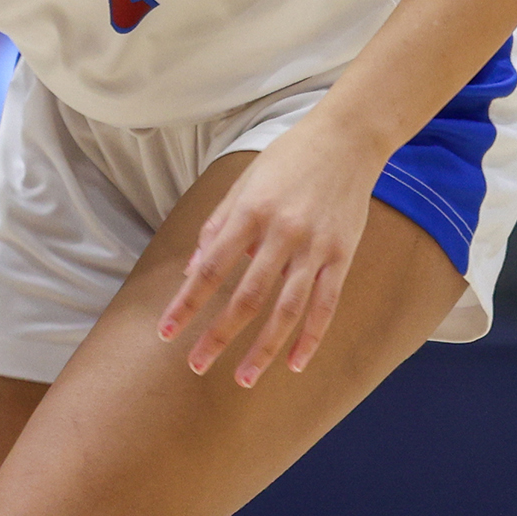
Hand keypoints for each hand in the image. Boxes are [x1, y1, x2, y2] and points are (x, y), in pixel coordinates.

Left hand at [156, 118, 377, 386]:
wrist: (348, 137)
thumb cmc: (290, 156)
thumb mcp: (245, 181)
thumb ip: (218, 225)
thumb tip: (190, 269)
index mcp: (251, 211)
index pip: (210, 268)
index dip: (186, 302)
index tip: (167, 331)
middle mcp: (282, 232)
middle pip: (246, 296)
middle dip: (218, 334)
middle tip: (196, 364)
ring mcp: (315, 247)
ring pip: (286, 310)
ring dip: (262, 349)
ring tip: (242, 378)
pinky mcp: (342, 255)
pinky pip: (326, 305)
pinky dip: (310, 338)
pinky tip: (294, 364)